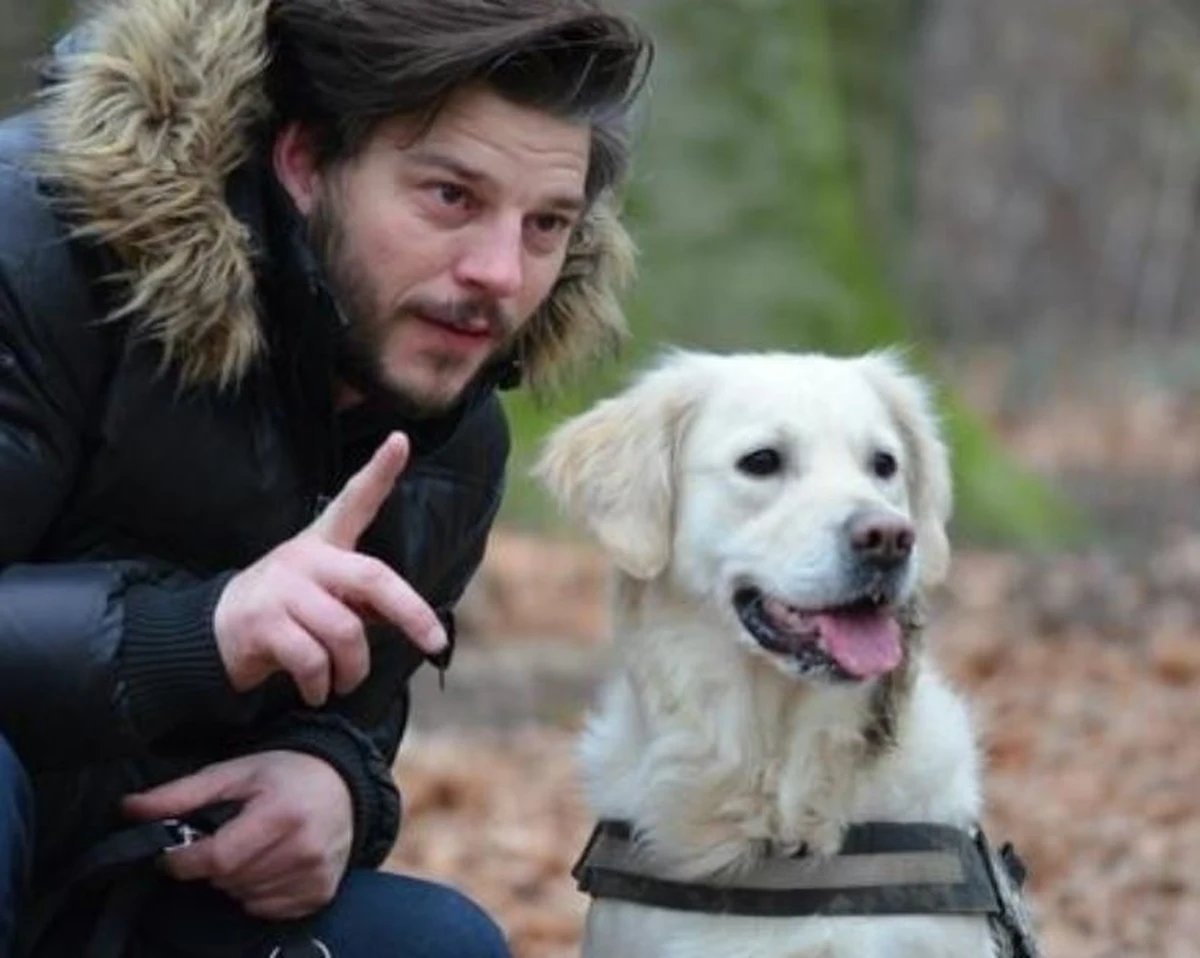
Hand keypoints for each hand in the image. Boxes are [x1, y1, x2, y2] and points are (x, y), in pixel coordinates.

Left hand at [123, 751, 353, 919]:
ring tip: (250, 850)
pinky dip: (257, 893)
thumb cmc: (285, 774)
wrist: (346, 783)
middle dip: (213, 866)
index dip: (184, 861)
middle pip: (228, 880)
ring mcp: (315, 874)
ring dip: (234, 880)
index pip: (217, 858)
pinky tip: (268, 866)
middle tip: (225, 839)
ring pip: (244, 898)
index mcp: (281, 814)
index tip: (173, 854)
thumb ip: (182, 794)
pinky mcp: (321, 893)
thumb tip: (128, 808)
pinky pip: (266, 909)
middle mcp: (303, 848)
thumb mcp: (235, 773)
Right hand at [214, 432, 446, 705]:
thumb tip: (413, 622)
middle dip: (412, 612)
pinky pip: (312, 660)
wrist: (211, 635)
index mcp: (323, 544)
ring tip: (345, 681)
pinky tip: (316, 690)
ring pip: (345, 631)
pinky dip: (321, 684)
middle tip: (435, 641)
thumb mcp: (324, 594)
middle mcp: (304, 558)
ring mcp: (281, 589)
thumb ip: (363, 597)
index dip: (378, 471)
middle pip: (373, 578)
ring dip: (353, 669)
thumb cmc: (287, 612)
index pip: (354, 500)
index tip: (400, 440)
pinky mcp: (262, 623)